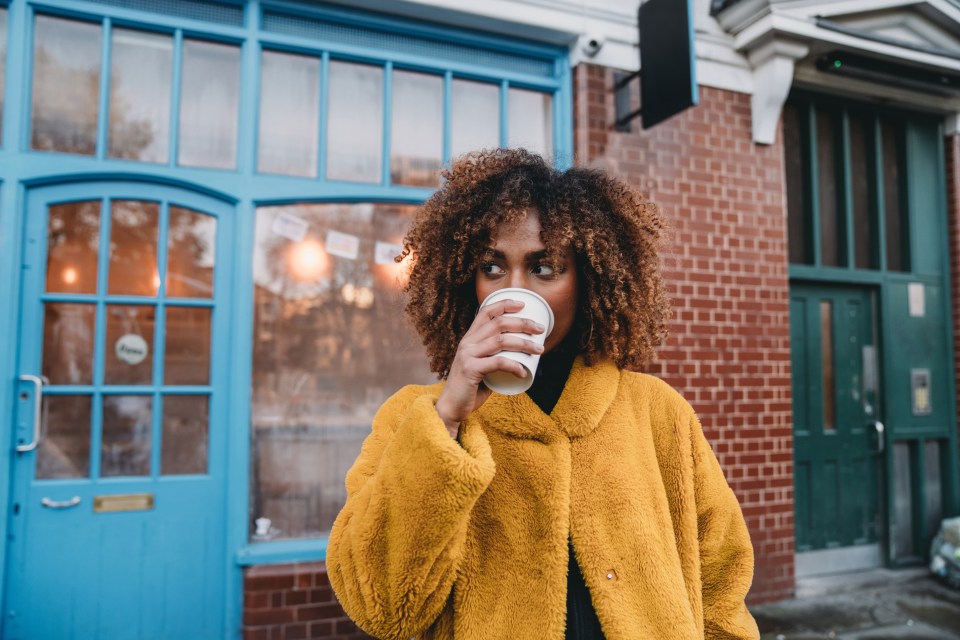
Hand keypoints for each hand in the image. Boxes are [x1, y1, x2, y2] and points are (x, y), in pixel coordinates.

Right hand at [435, 299, 545, 436]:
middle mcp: (467, 343)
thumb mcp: (481, 366)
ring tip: (540, 350)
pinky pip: (498, 363)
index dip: (504, 304)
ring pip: (501, 341)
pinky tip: (524, 371)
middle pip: (499, 324)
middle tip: (540, 329)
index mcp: (469, 338)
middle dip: (523, 323)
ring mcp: (467, 355)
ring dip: (524, 343)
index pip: (485, 312)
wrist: (452, 407)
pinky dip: (514, 365)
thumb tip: (522, 357)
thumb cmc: (470, 388)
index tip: (523, 304)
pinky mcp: (470, 370)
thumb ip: (495, 358)